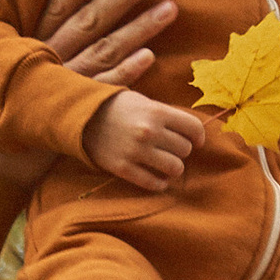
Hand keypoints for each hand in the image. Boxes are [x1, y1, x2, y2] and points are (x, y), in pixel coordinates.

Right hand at [0, 0, 181, 184]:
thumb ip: (41, 32)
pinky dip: (127, 73)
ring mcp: (67, 83)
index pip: (60, 4)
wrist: (0, 150)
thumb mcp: (18, 56)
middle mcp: (52, 57)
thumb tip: (68, 5)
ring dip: (139, 29)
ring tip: (169, 9)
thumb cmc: (12, 96)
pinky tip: (149, 57)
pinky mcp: (79, 110)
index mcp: (34, 40)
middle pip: (91, 20)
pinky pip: (107, 88)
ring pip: (107, 50)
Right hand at [85, 87, 210, 193]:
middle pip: (185, 149)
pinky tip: (158, 178)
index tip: (196, 140)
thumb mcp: (139, 97)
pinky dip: (159, 183)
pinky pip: (153, 183)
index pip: (193, 127)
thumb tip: (172, 95)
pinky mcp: (124, 168)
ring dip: (173, 168)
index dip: (199, 135)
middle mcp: (148, 132)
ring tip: (165, 164)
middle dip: (182, 150)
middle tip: (172, 149)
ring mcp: (136, 152)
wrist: (80, 117)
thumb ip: (162, 110)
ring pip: (175, 168)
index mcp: (155, 111)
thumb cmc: (113, 106)